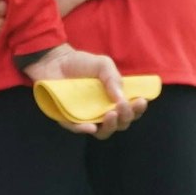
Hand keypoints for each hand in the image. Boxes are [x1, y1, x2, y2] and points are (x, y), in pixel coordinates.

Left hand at [22, 44, 148, 139]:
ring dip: (111, 126)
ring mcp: (86, 117)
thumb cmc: (80, 63)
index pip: (130, 110)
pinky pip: (78, 129)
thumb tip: (122, 98)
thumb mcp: (103, 65)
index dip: (137, 109)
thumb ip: (113, 79)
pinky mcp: (68, 119)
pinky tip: (93, 127)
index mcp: (113, 99)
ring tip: (112, 115)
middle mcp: (102, 111)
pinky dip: (86, 130)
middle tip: (123, 106)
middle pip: (120, 124)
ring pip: (103, 132)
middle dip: (126, 117)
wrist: (54, 61)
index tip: (141, 101)